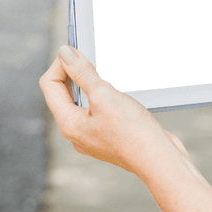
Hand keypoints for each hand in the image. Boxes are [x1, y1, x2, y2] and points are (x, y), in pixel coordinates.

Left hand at [39, 46, 182, 174]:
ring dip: (93, 85)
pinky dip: (106, 98)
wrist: (160, 160)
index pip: (50, 85)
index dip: (61, 64)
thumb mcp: (105, 95)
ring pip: (84, 103)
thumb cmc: (134, 133)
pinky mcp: (110, 137)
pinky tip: (121, 95)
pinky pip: (100, 112)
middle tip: (91, 58)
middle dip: (76, 73)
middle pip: (65, 94)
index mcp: (69, 124)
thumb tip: (65, 53)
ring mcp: (93, 136)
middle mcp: (77, 132)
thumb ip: (82, 73)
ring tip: (108, 77)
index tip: (77, 51)